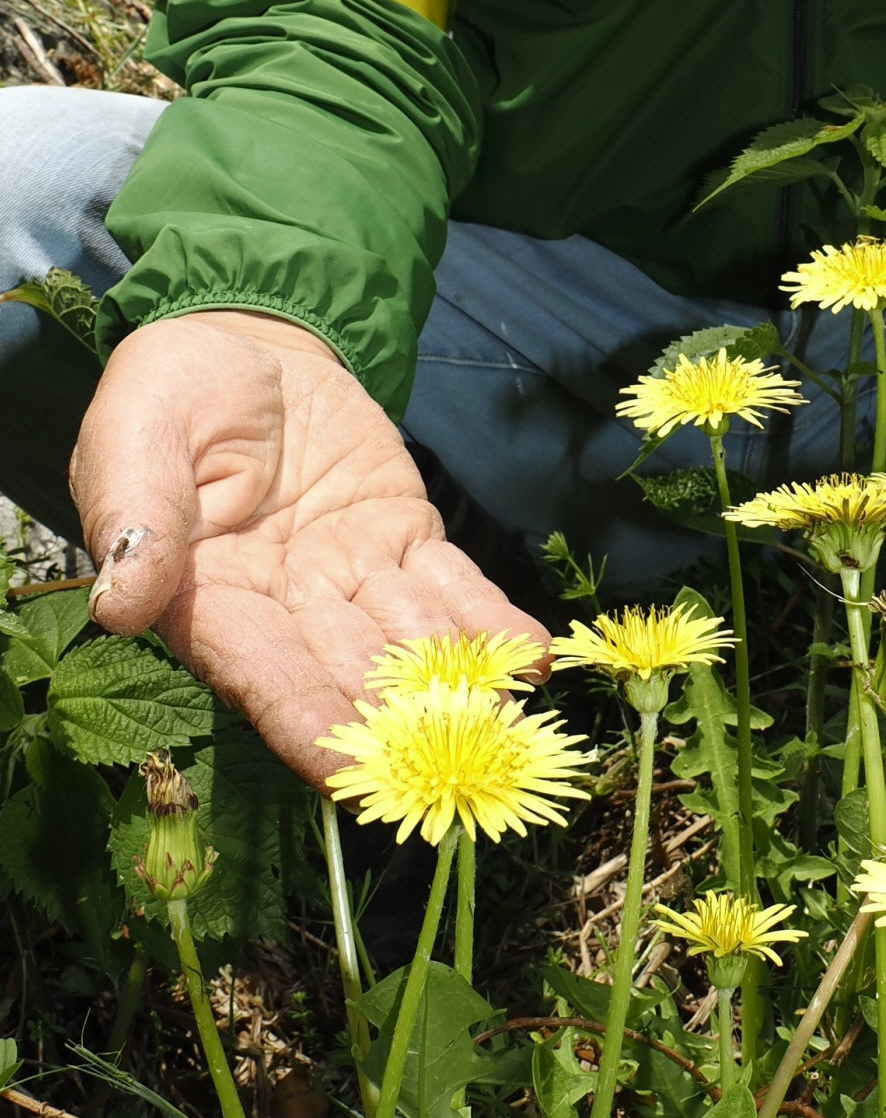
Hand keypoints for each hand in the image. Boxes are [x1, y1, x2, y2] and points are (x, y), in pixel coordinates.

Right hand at [70, 310, 547, 785]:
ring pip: (407, 638)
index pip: (258, 673)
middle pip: (345, 673)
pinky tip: (532, 655)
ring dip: (455, 682)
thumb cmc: (168, 392)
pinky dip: (490, 621)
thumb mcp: (133, 433)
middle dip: (399, 720)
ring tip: (505, 721)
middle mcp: (283, 607)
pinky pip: (451, 584)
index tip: (343, 776)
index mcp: (205, 599)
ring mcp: (349, 576)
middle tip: (452, 762)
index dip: (302, 722)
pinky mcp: (402, 536)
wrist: (242, 342)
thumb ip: (133, 513)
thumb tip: (121, 606)